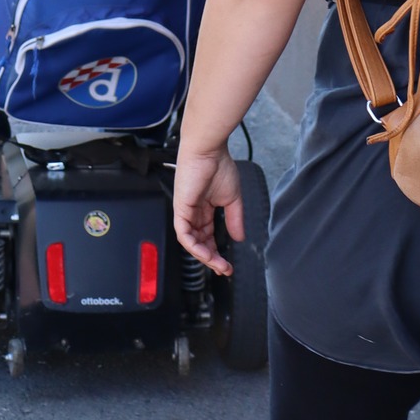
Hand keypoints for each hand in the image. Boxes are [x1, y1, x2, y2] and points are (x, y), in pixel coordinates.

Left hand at [172, 142, 243, 274]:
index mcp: (204, 209)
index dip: (217, 251)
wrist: (208, 150)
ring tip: (218, 265)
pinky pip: (184, 234)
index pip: (208, 236)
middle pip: (199, 242)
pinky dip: (194, 246)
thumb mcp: (232, 199)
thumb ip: (235, 219)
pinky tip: (206, 254)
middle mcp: (193, 212)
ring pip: (190, 242)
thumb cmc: (219, 166)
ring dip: (204, 256)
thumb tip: (239, 238)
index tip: (228, 264)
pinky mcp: (180, 209)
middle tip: (224, 269)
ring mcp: (185, 212)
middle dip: (211, 258)